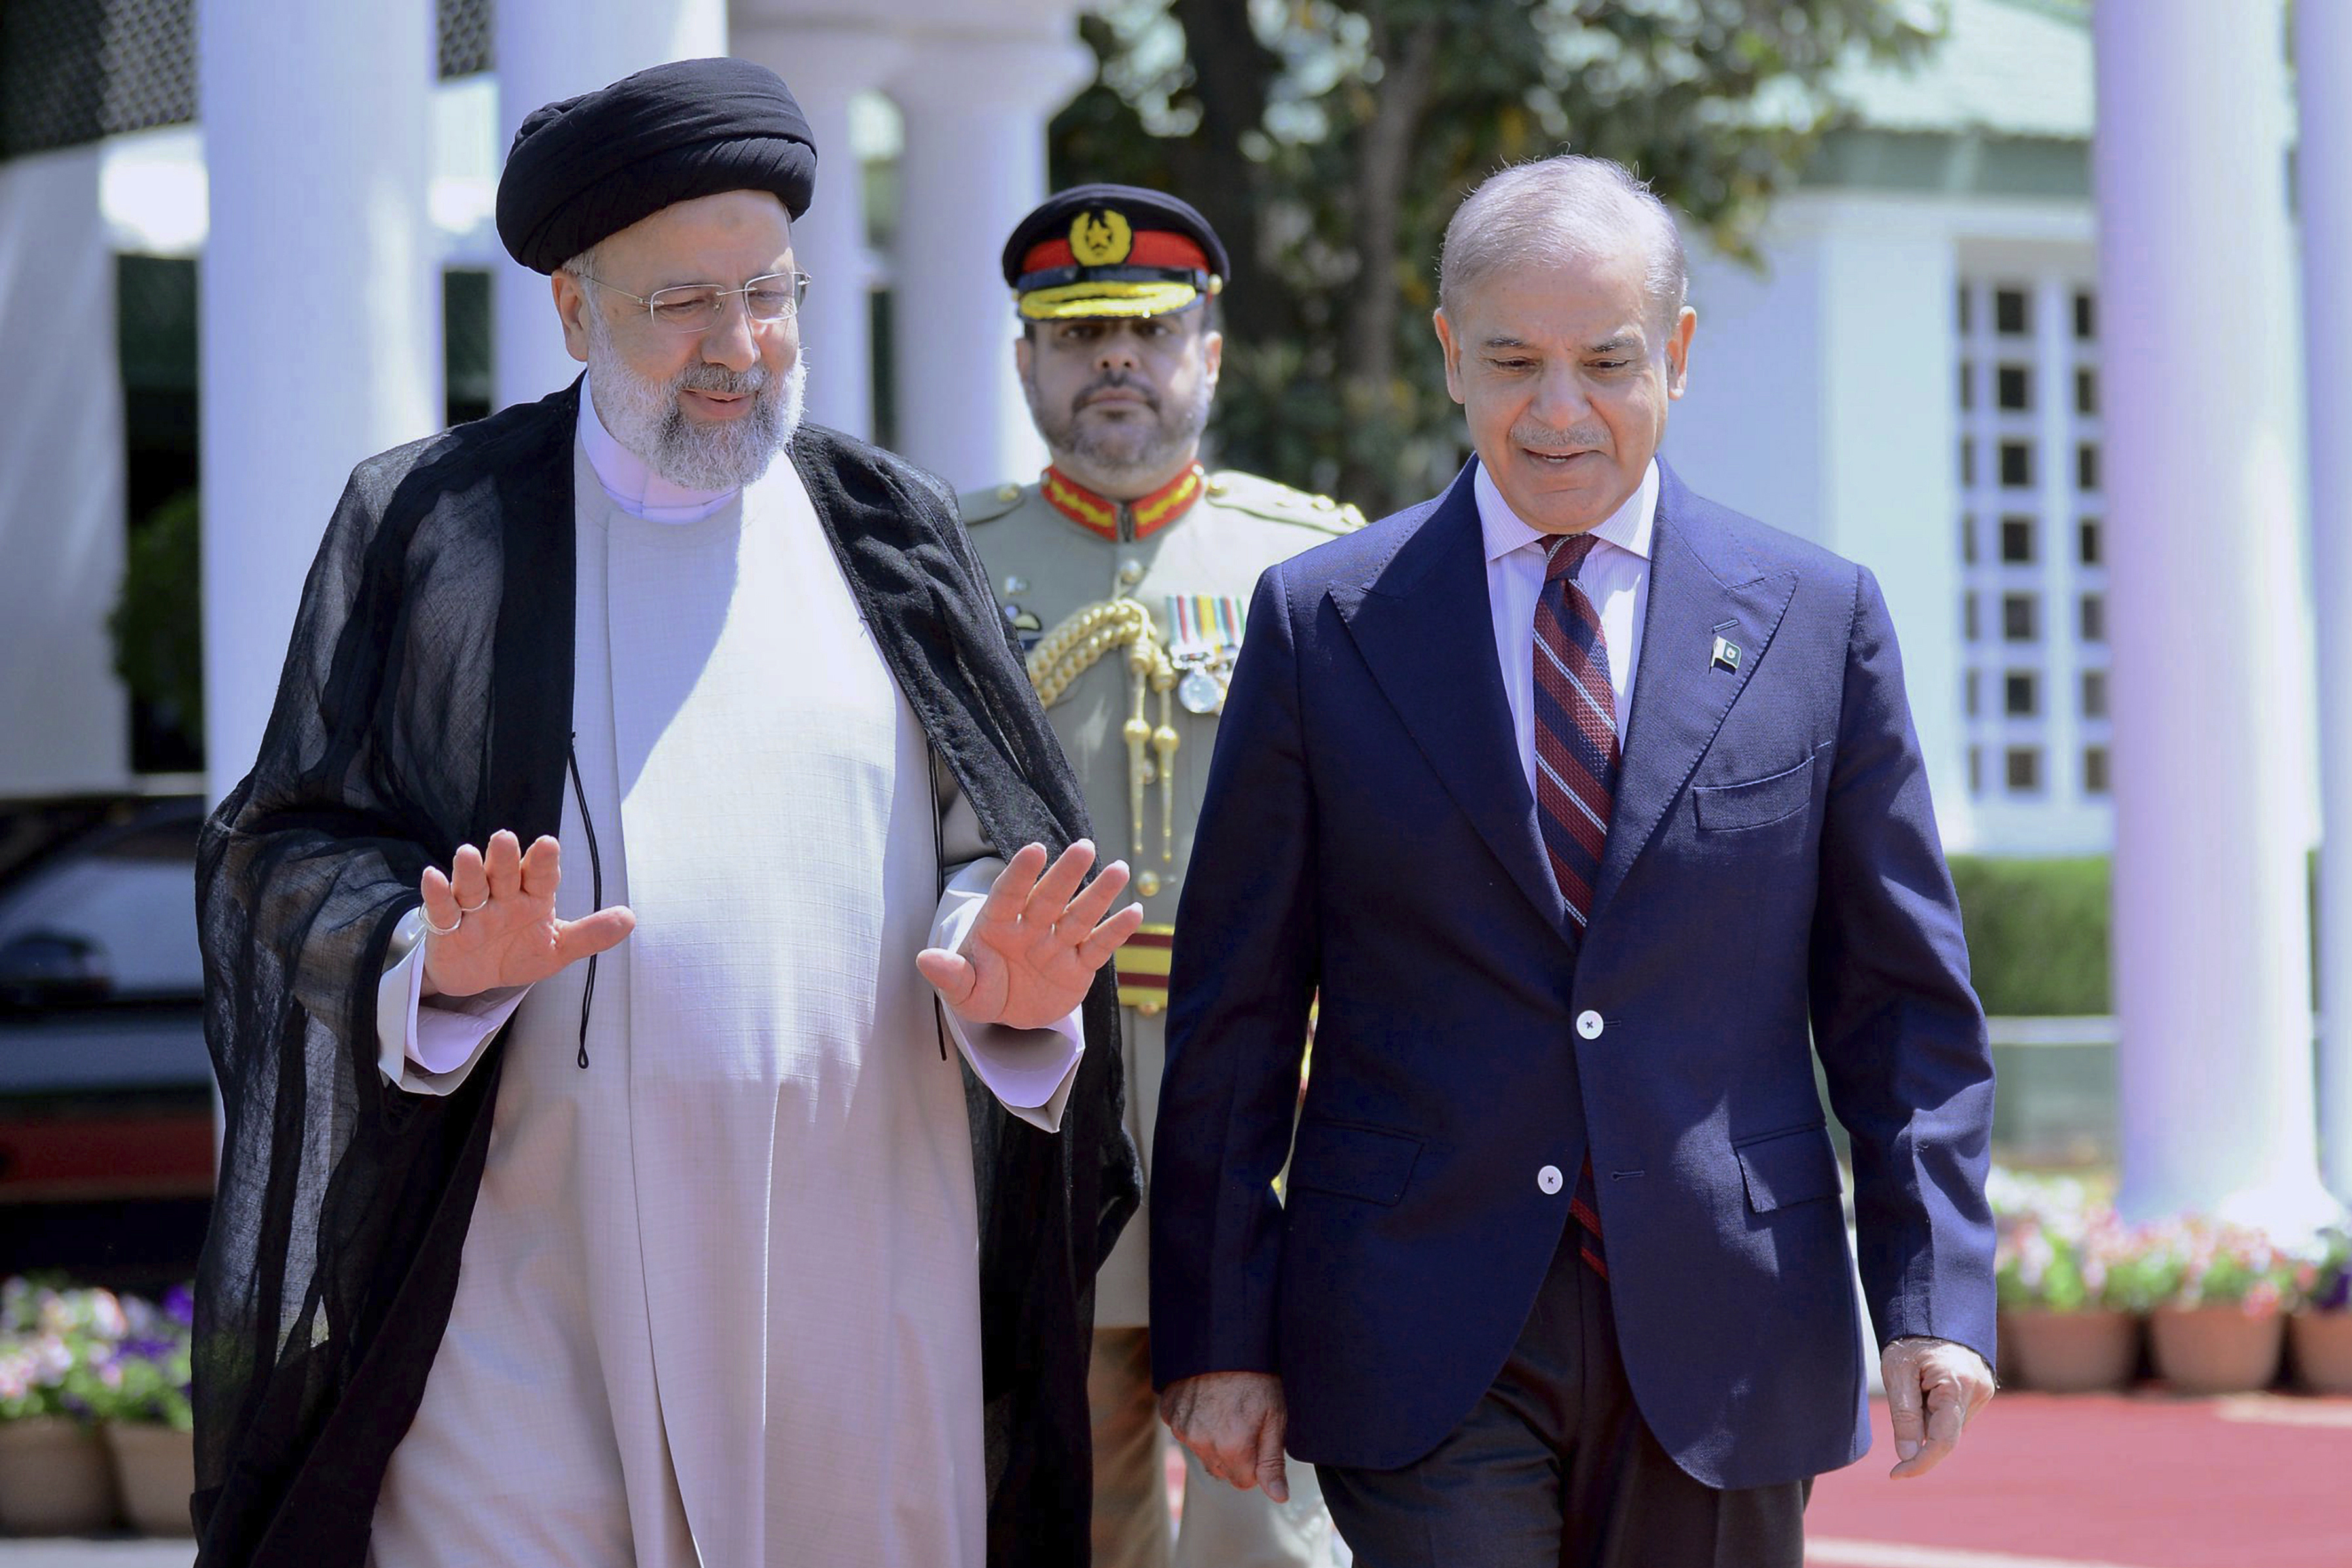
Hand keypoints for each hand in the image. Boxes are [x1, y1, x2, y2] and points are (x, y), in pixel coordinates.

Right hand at [419, 830, 635, 998]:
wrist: (478, 979)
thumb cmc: (518, 952)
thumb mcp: (558, 948)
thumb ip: (590, 934)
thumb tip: (630, 919)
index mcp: (533, 896)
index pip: (541, 875)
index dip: (543, 861)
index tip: (548, 844)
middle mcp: (503, 895)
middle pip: (503, 872)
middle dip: (503, 857)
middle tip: (504, 838)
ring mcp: (473, 909)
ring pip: (471, 885)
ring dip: (469, 871)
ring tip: (467, 854)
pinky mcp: (447, 927)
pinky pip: (442, 909)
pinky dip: (436, 894)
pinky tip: (432, 877)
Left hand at [915, 841, 1143, 1028]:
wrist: (1009, 1016)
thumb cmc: (981, 991)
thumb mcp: (962, 991)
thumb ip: (949, 974)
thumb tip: (924, 959)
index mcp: (997, 924)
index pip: (1008, 894)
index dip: (1021, 873)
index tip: (1035, 850)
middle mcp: (1031, 926)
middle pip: (1050, 896)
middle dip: (1066, 874)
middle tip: (1084, 848)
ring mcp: (1057, 944)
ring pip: (1080, 915)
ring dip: (1099, 894)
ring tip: (1118, 869)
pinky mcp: (1079, 965)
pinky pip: (1099, 946)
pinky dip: (1116, 931)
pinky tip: (1134, 911)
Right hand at [1159, 1371, 1289, 1502]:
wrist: (1226, 1337)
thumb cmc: (1258, 1375)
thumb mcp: (1276, 1416)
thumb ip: (1273, 1462)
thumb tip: (1278, 1496)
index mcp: (1232, 1447)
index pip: (1245, 1482)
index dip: (1257, 1463)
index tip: (1259, 1437)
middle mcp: (1202, 1442)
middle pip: (1221, 1470)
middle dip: (1235, 1454)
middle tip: (1244, 1420)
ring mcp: (1181, 1426)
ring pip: (1202, 1451)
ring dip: (1213, 1438)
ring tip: (1226, 1407)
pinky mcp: (1168, 1411)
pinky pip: (1183, 1430)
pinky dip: (1195, 1420)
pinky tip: (1208, 1399)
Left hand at [1881, 1336, 1994, 1478]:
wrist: (1932, 1312)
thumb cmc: (1910, 1340)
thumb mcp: (1897, 1372)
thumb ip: (1904, 1415)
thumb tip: (1908, 1454)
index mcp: (1957, 1384)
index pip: (1943, 1440)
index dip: (1920, 1463)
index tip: (1896, 1474)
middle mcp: (1977, 1391)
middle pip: (1945, 1434)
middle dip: (1920, 1428)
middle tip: (1905, 1391)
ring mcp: (1983, 1391)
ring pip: (1949, 1426)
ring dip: (1928, 1418)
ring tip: (1918, 1382)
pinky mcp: (1981, 1391)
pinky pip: (1954, 1415)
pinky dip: (1937, 1411)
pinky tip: (1928, 1385)